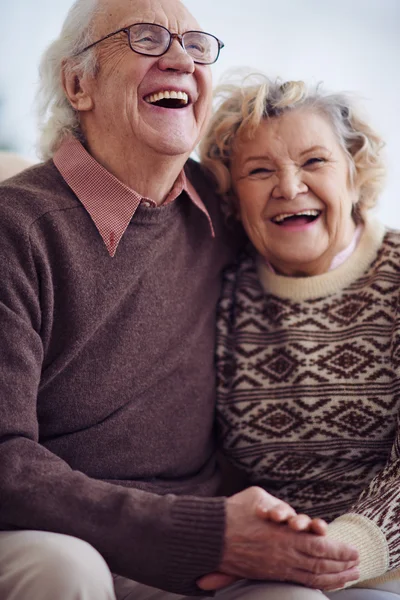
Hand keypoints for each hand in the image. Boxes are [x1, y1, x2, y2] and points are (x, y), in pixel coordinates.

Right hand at [197, 487, 358, 591]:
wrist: (210, 535)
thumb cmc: (233, 511)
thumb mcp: (257, 497)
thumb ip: (276, 504)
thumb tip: (287, 513)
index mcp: (282, 534)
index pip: (318, 545)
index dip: (338, 549)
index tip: (351, 548)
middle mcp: (282, 553)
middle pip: (319, 562)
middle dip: (341, 563)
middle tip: (355, 563)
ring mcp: (276, 565)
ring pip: (310, 574)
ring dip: (332, 576)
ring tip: (348, 576)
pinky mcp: (269, 573)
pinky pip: (297, 581)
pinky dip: (315, 582)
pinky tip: (326, 582)